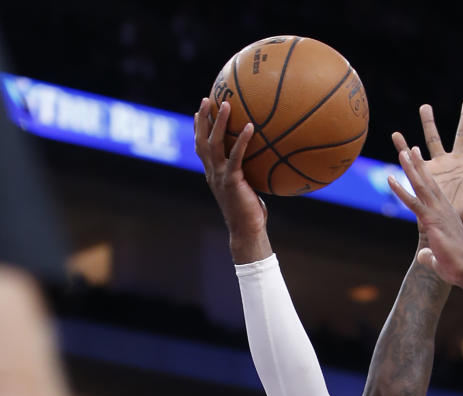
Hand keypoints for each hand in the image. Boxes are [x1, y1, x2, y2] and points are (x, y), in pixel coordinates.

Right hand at [194, 98, 267, 239]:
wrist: (246, 230)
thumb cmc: (250, 213)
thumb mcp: (246, 190)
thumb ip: (248, 175)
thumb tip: (264, 162)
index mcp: (213, 174)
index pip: (201, 148)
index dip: (197, 129)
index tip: (198, 112)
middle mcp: (212, 172)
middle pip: (201, 140)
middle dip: (202, 119)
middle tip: (206, 99)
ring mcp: (219, 176)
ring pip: (214, 144)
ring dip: (219, 122)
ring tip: (227, 104)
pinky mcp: (231, 181)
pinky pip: (236, 156)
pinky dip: (242, 140)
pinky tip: (250, 127)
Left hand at [388, 147, 462, 285]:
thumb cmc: (456, 265)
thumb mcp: (439, 257)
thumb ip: (429, 253)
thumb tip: (424, 256)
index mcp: (447, 214)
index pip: (434, 192)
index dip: (427, 177)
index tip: (421, 165)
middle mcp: (443, 209)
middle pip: (428, 182)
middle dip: (418, 165)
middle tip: (410, 149)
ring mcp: (437, 213)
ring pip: (421, 186)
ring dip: (410, 169)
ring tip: (402, 152)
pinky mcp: (431, 220)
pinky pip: (413, 202)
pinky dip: (400, 191)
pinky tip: (389, 179)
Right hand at [391, 101, 462, 233]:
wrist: (448, 227)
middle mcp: (458, 161)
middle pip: (462, 134)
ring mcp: (441, 165)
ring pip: (434, 139)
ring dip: (429, 123)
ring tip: (425, 107)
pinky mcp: (425, 172)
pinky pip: (412, 156)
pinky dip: (403, 146)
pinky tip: (396, 136)